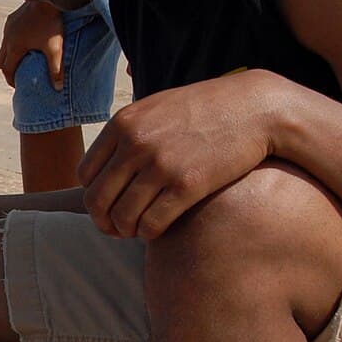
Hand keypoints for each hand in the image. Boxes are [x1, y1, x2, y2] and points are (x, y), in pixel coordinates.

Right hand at [0, 1, 66, 89]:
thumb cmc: (51, 24)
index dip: (11, 80)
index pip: (7, 70)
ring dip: (9, 56)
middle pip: (1, 61)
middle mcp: (7, 38)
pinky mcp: (11, 19)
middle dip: (7, 69)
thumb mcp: (56, 48)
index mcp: (15, 47)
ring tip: (22, 59)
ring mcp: (8, 27)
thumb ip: (56, 69)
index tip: (18, 85)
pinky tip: (26, 41)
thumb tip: (58, 89)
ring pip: (3, 48)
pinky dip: (12, 43)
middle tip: (18, 74)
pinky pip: (8, 35)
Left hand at [80, 71, 277, 240]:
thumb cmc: (208, 108)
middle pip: (97, 200)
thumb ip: (131, 130)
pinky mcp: (187, 185)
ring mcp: (160, 165)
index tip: (107, 205)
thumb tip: (107, 163)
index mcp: (124, 123)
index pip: (85, 174)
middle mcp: (136, 144)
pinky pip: (151, 224)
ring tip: (136, 231)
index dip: (93, 195)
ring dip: (126, 231)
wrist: (255, 108)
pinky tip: (156, 230)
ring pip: (122, 217)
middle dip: (103, 221)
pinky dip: (148, 234)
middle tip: (116, 229)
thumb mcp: (159, 107)